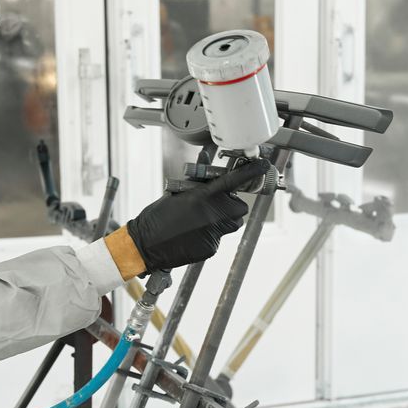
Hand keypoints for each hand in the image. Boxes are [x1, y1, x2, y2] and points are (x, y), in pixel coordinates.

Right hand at [125, 159, 268, 271]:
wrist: (145, 245)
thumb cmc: (156, 217)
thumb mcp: (174, 193)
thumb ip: (195, 180)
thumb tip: (204, 159)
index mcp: (201, 197)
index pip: (232, 182)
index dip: (250, 172)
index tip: (262, 166)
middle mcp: (211, 215)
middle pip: (240, 207)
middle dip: (232, 205)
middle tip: (218, 205)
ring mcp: (213, 233)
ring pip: (233, 224)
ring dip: (225, 220)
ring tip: (205, 220)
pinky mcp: (211, 248)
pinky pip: (220, 238)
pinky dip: (211, 236)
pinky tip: (194, 235)